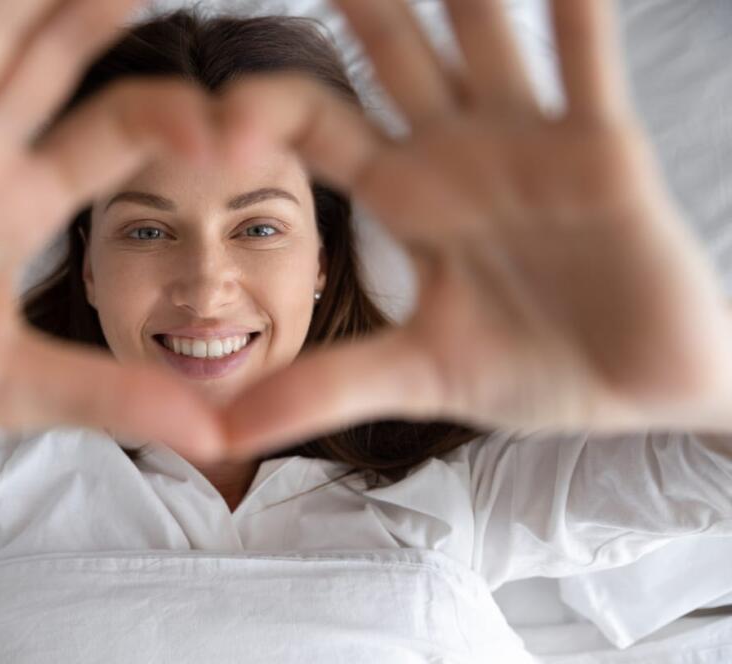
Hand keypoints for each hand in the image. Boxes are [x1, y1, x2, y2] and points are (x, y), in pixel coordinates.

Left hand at [217, 0, 731, 458]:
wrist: (635, 397)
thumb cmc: (532, 372)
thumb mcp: (416, 376)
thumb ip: (324, 390)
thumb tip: (224, 433)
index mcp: (404, 199)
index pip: (318, 125)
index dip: (264, 108)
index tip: (213, 113)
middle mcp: (457, 155)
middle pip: (390, 56)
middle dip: (356, 2)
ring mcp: (529, 146)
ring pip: (481, 41)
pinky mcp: (605, 155)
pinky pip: (585, 69)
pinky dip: (574, 19)